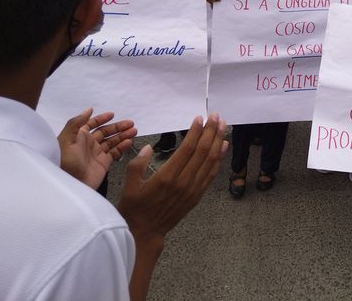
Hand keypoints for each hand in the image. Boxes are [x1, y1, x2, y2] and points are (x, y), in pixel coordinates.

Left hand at [59, 109, 136, 188]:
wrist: (68, 185)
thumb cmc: (65, 161)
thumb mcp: (66, 140)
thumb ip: (76, 123)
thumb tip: (89, 110)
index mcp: (79, 136)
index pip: (92, 124)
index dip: (101, 119)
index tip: (112, 115)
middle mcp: (89, 144)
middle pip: (105, 132)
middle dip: (117, 127)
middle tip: (131, 123)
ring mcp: (97, 154)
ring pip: (112, 141)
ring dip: (123, 135)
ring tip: (134, 130)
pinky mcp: (103, 164)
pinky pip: (115, 153)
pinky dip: (122, 147)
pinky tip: (129, 142)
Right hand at [118, 114, 227, 247]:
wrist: (144, 233)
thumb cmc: (134, 209)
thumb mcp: (128, 186)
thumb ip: (137, 164)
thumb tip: (148, 147)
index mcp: (166, 177)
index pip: (187, 149)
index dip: (196, 132)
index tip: (200, 118)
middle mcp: (183, 182)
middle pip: (202, 151)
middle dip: (211, 131)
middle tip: (216, 116)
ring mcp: (193, 189)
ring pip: (210, 160)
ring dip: (218, 141)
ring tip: (222, 125)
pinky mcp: (197, 195)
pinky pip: (211, 173)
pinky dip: (219, 158)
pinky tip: (223, 146)